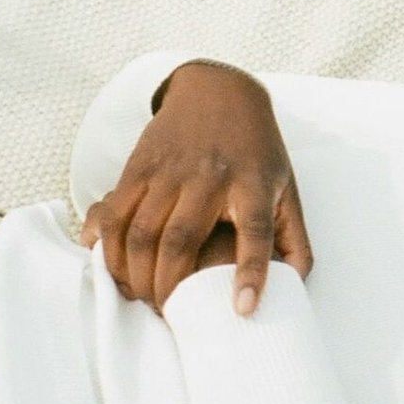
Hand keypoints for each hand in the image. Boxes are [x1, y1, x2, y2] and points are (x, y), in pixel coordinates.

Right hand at [81, 59, 312, 312]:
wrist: (219, 91)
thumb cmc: (256, 150)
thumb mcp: (285, 188)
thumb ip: (293, 238)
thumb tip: (294, 285)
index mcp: (253, 184)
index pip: (255, 231)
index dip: (250, 272)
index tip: (244, 309)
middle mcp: (210, 176)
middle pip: (180, 241)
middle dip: (168, 287)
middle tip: (168, 312)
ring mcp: (170, 169)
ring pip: (140, 233)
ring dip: (136, 275)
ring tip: (143, 296)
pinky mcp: (139, 165)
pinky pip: (116, 213)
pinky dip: (109, 248)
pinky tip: (115, 268)